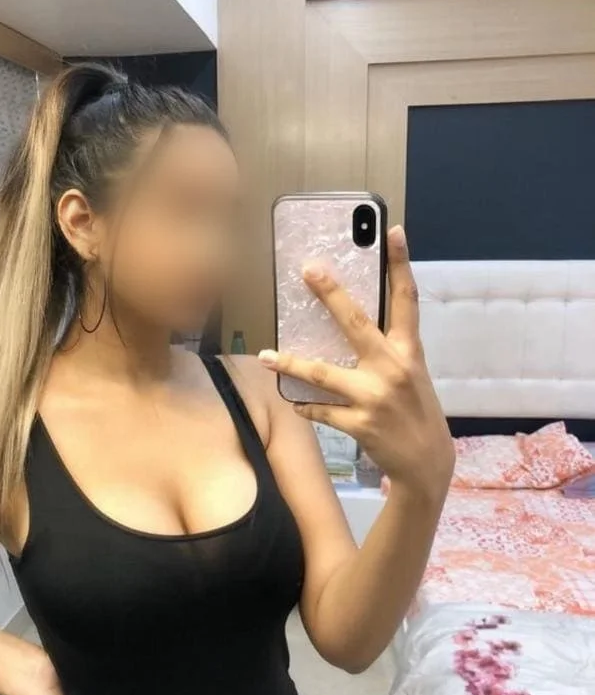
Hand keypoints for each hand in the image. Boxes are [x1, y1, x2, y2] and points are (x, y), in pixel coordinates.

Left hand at [259, 225, 454, 502]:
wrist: (427, 464)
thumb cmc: (415, 412)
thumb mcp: (411, 374)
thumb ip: (388, 349)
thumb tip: (353, 325)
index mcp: (409, 352)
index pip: (407, 299)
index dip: (401, 264)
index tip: (393, 231)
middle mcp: (393, 369)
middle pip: (357, 323)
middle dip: (331, 294)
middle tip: (308, 269)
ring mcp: (375, 397)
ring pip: (322, 373)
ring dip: (290, 364)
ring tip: (266, 357)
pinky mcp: (359, 424)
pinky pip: (321, 410)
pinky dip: (305, 406)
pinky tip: (294, 403)